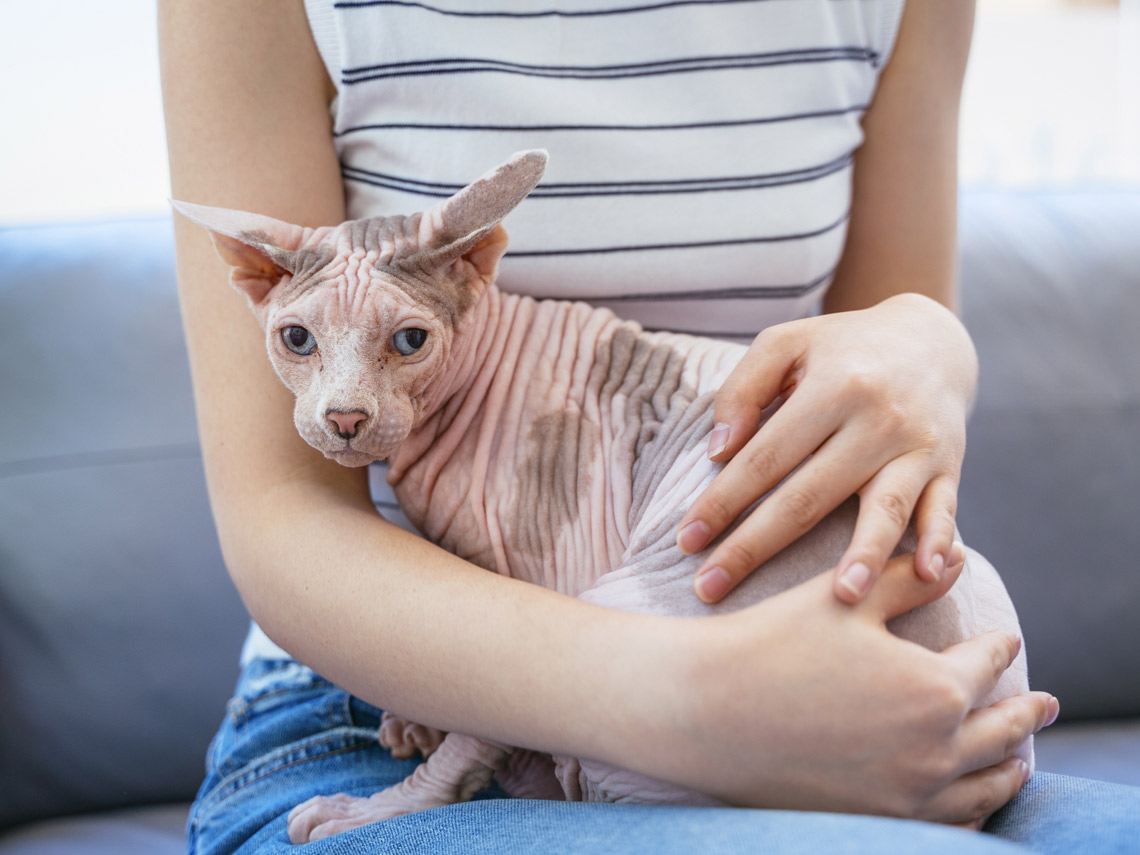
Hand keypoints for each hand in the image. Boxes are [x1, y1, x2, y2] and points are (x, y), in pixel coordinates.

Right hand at [657, 551, 1056, 825]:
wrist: (705, 712)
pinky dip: (969, 810)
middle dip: (1025, 713)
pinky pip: (945, 824)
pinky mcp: (874, 822)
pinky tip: (966, 802)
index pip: (985, 663)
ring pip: (981, 787)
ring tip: (1019, 761)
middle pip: (1000, 732)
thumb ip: (907, 578)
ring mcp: (906, 795)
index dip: (997, 648)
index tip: (1005, 641)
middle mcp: (934, 751)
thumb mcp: (845, 601)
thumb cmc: (772, 643)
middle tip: (1044, 703)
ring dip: (1007, 768)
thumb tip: (955, 558)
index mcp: (934, 689)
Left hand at [677, 293, 977, 603]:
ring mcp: (917, 446)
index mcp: (831, 387)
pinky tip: (928, 575)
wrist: (929, 341)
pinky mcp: (948, 467)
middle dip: (755, 546)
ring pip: (885, 508)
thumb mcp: (785, 344)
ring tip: (841, 598)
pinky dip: (941, 541)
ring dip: (865, 555)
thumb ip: (743, 390)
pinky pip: (945, 509)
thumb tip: (718, 452)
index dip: (721, 502)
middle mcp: (877, 419)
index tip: (685, 541)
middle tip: (710, 588)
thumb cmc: (840, 349)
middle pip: (809, 495)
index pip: (764, 457)